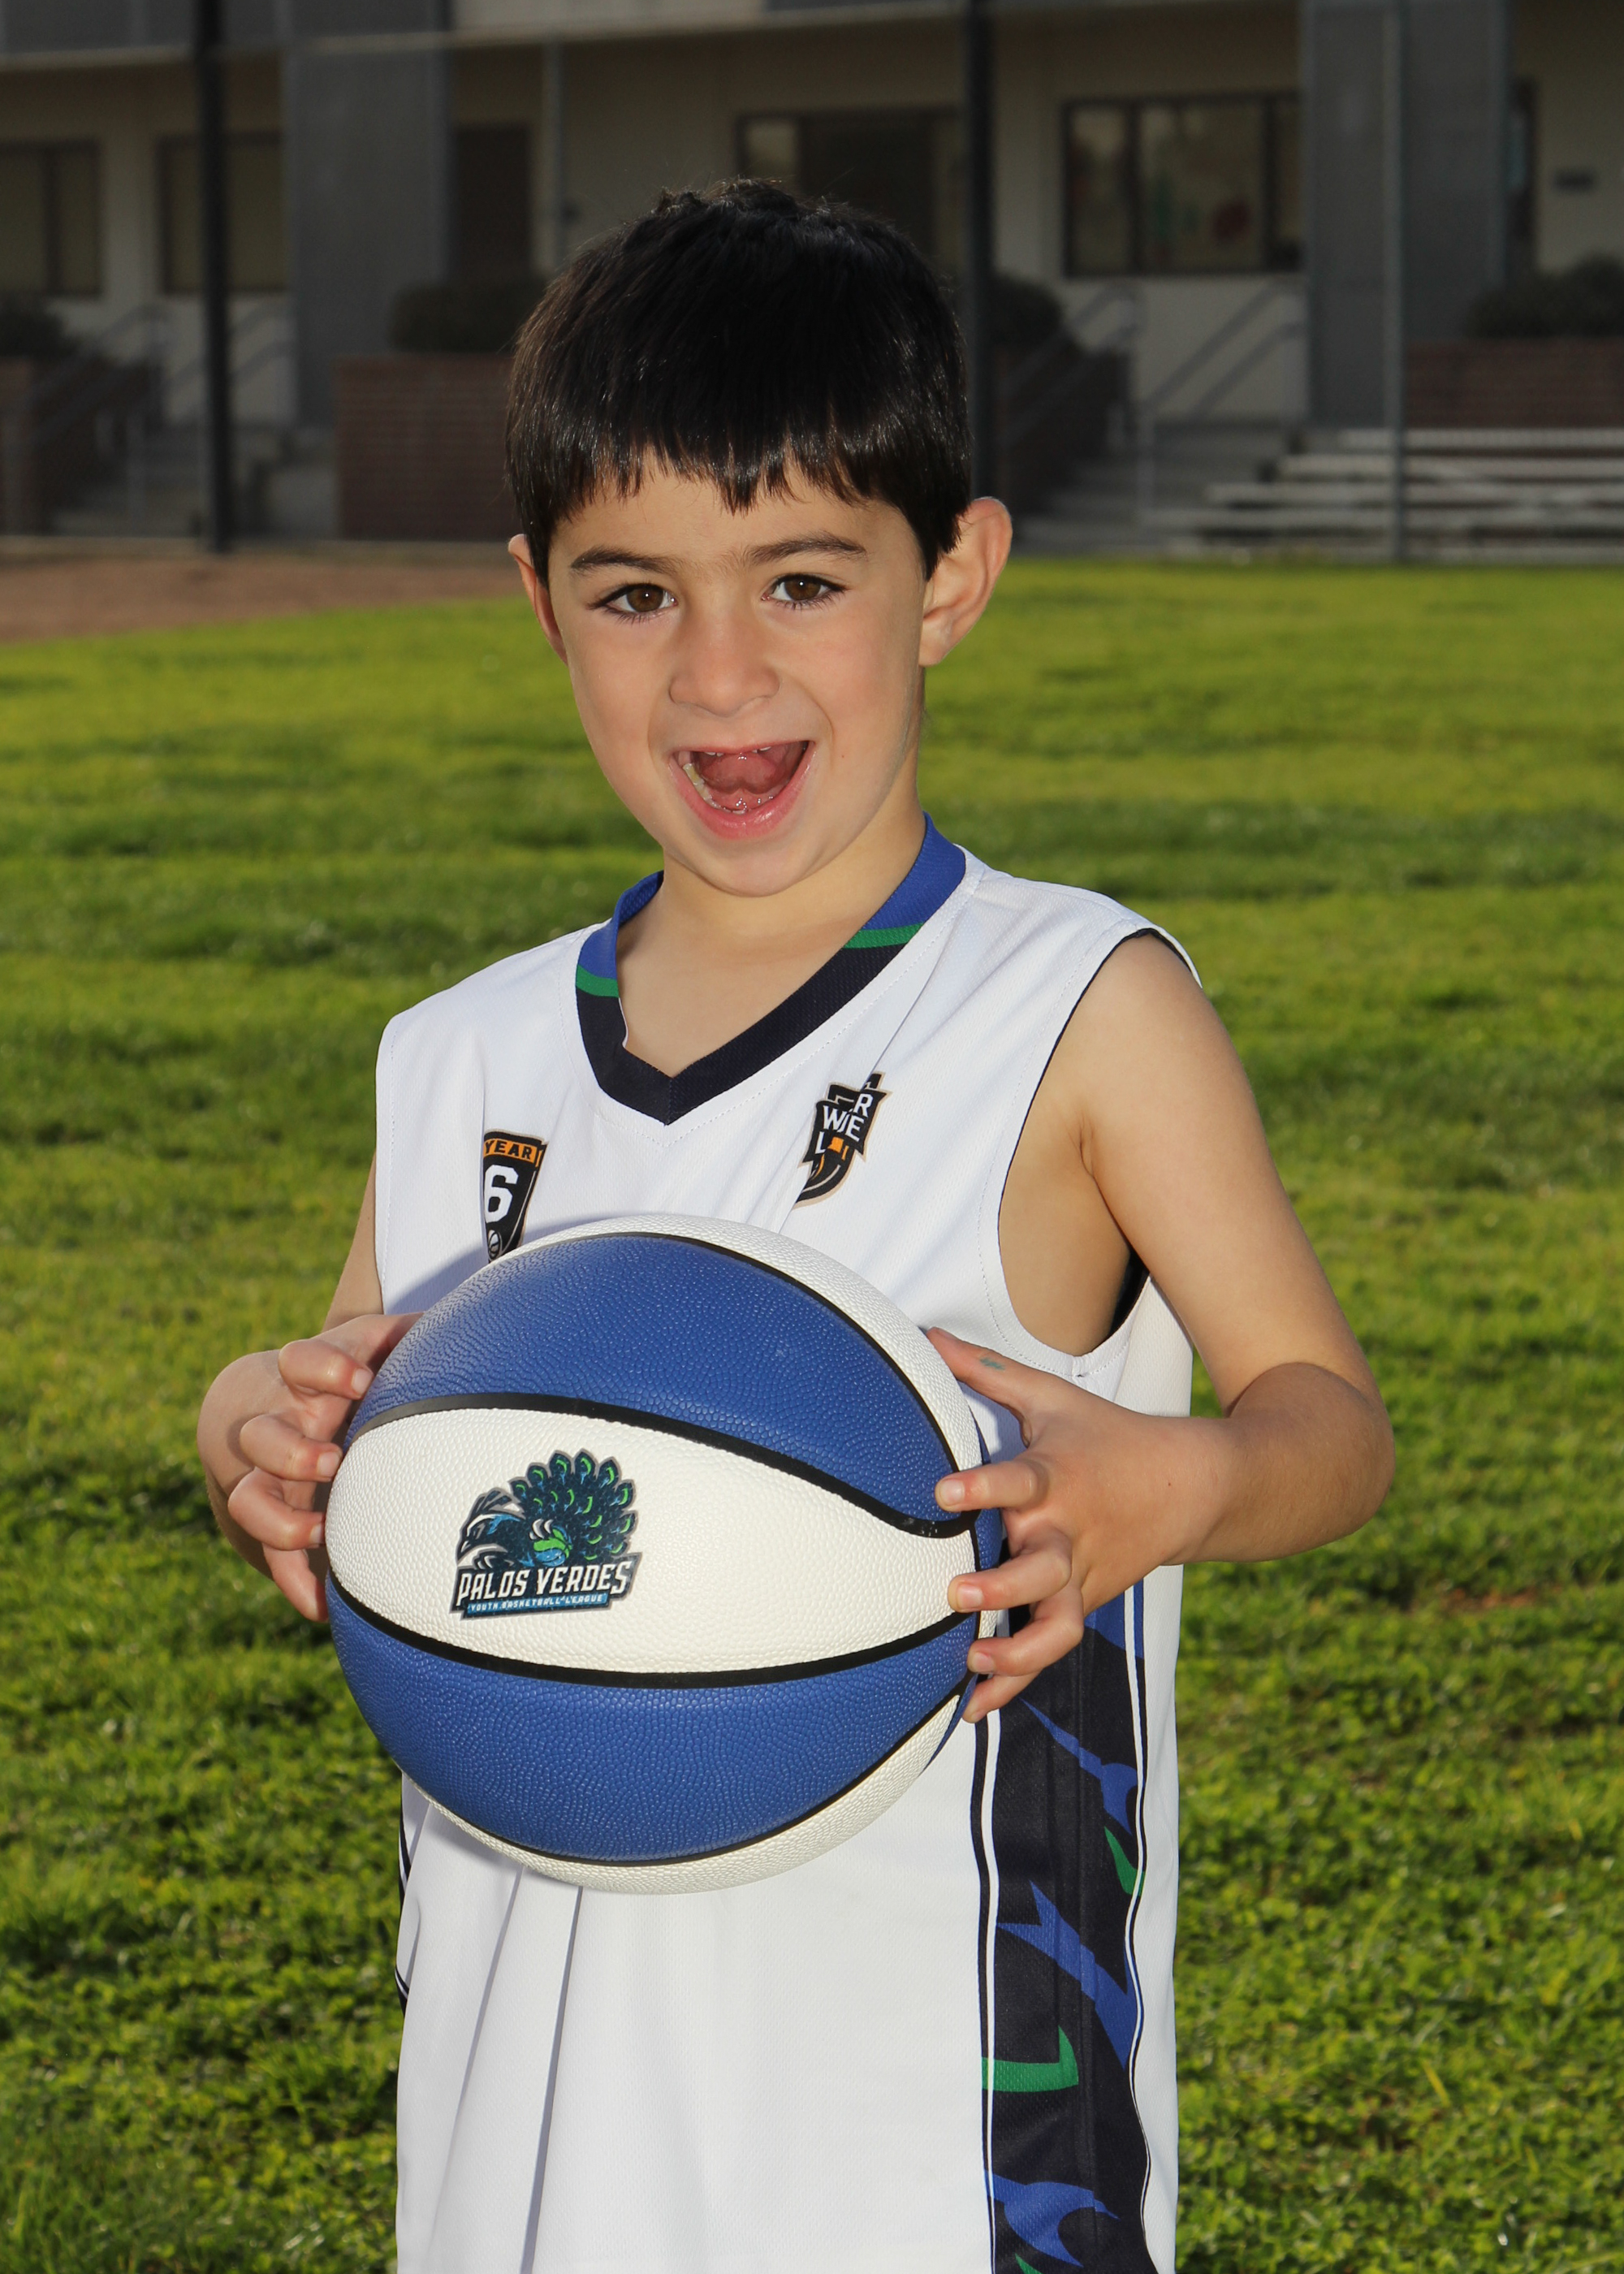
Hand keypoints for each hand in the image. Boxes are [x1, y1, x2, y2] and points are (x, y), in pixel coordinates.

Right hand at [197, 1313, 417, 1621]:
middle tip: (332, 1461)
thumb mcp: (376, 1347)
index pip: (301, 1362)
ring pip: (250, 1497)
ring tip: (322, 1531)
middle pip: (262, 1435)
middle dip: (293, 1451)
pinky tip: (325, 1607)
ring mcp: (273, 1475)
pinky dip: (296, 1582)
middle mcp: (282, 1427)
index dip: (325, 1368)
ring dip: (281, 1520)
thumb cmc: (355, 1377)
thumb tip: (461, 1314)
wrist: (290, 1411)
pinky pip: (274, 1557)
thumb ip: (409, 1335)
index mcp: (309, 1382)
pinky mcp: (280, 1516)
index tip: (362, 1380)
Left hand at [928, 1329, 1212, 1722]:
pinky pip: (1049, 1651)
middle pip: (1038, 1567)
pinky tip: (971, 1709)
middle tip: (956, 1593)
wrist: (1192, 1486)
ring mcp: (1079, 1577)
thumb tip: (925, 1333)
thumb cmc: (1107, 1436)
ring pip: (1053, 1623)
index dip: (983, 1488)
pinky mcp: (1083, 1605)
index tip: (944, 1492)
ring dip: (1015, 1649)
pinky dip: (1015, 1683)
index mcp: (1055, 1478)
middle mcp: (1067, 1533)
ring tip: (972, 1661)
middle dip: (1000, 1585)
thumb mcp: (1051, 1397)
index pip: (1018, 1481)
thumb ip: (986, 1371)